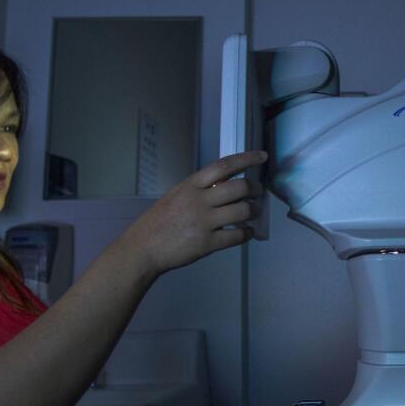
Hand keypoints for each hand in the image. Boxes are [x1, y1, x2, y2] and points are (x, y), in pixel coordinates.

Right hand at [117, 151, 266, 275]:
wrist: (142, 248)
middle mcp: (199, 200)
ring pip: (243, 211)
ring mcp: (204, 222)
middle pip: (239, 187)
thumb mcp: (176, 195)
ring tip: (253, 212)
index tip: (262, 156)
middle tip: (257, 192)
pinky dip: (247, 233)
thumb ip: (199, 189)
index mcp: (190, 185)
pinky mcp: (207, 243)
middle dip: (255, 189)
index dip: (247, 159)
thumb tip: (226, 185)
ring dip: (254, 211)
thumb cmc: (158, 221)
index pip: (224, 165)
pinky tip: (247, 232)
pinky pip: (237, 236)